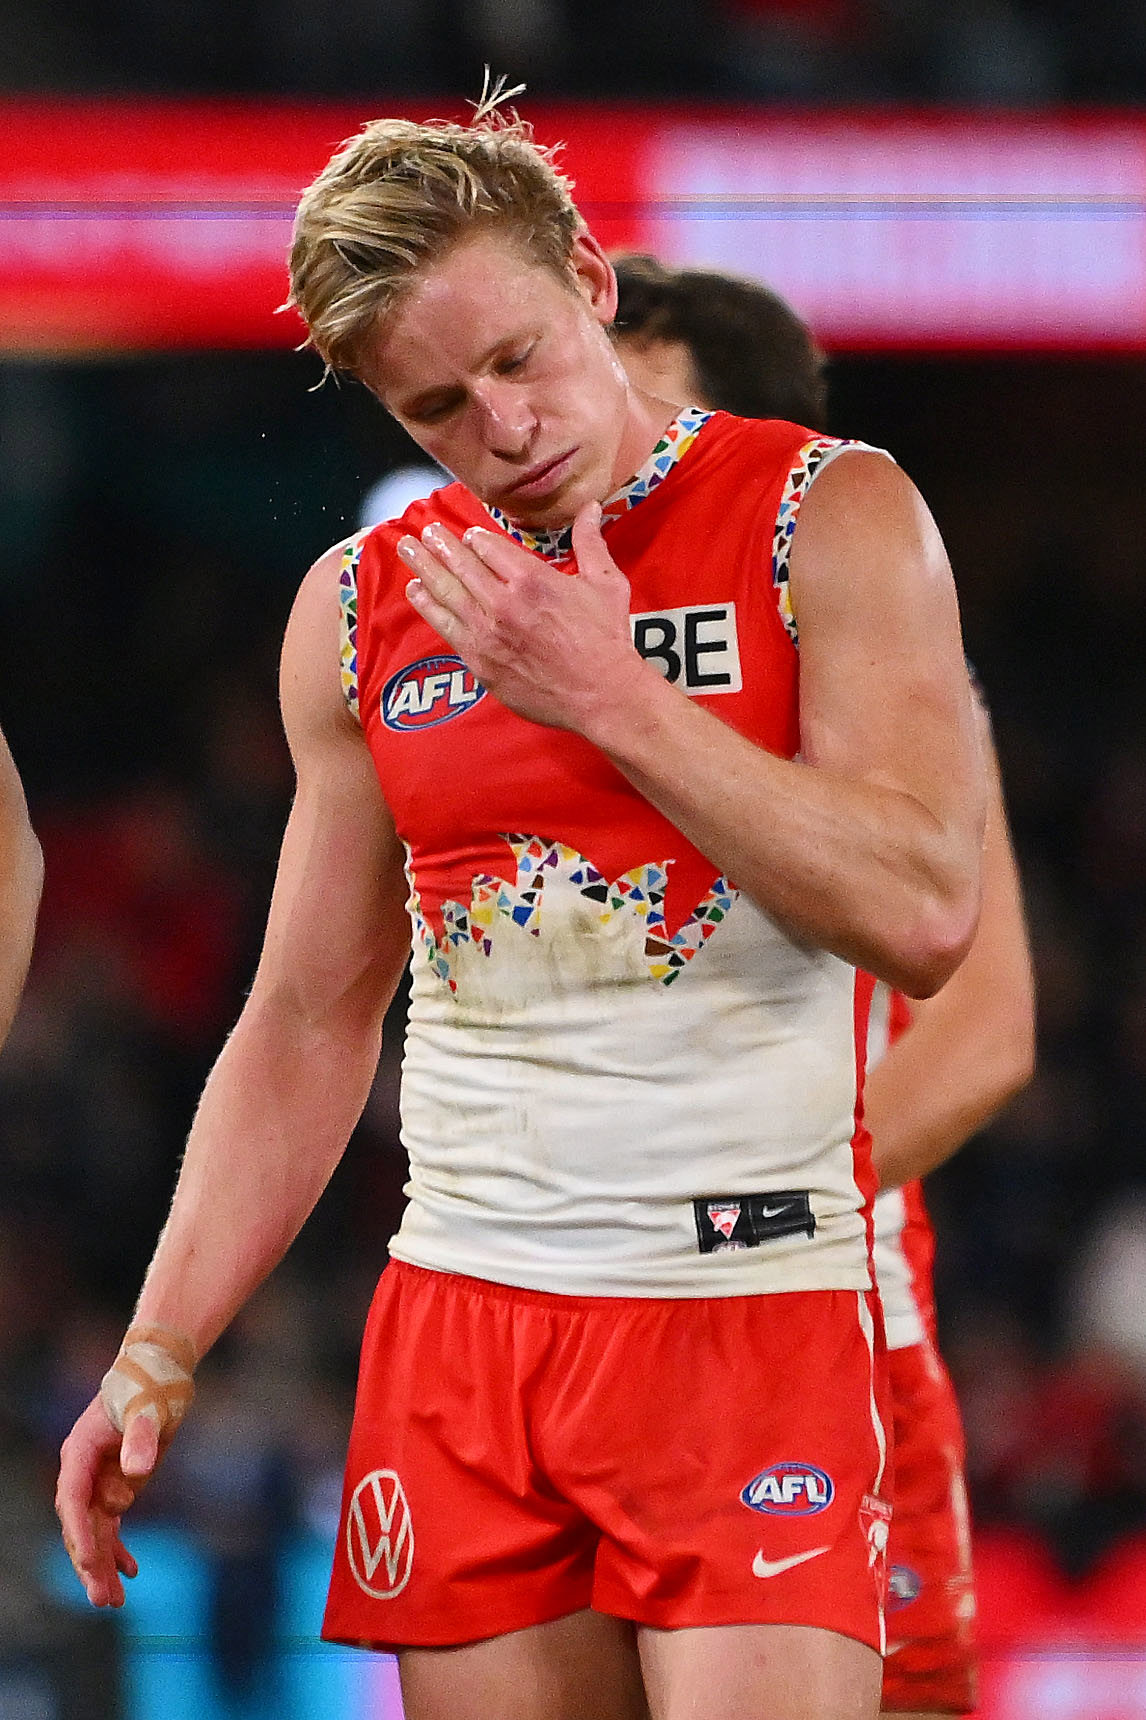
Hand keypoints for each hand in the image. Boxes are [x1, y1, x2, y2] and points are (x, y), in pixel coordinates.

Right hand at [56, 1394, 159, 1606]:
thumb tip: (137, 1476)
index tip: (88, 1561)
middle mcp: (82, 1470)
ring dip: (103, 1567)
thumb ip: (141, 1437)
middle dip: (89, 1563)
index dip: (78, 1531)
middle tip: (103, 1599)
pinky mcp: (117, 1484)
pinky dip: (119, 1549)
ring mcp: (99, 1480)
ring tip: (114, 1602)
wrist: (159, 1371)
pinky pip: (112, 1525)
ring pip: (95, 1532)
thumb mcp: (149, 1407)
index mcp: (80, 1450)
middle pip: (80, 1524)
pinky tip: (131, 1572)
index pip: (73, 1498)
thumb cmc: (151, 1384)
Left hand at [398, 501, 651, 735]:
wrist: (601, 694)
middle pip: (460, 565)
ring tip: (406, 550)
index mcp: (531, 579)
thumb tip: (591, 507)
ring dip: (423, 568)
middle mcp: (503, 603)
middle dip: (438, 544)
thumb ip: (590, 542)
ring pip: (446, 593)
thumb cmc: (607, 639)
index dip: (474, 538)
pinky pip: (445, 627)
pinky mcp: (480, 661)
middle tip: (424, 532)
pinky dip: (428, 606)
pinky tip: (415, 592)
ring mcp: (487, 634)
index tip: (467, 534)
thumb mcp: (606, 583)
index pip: (489, 547)